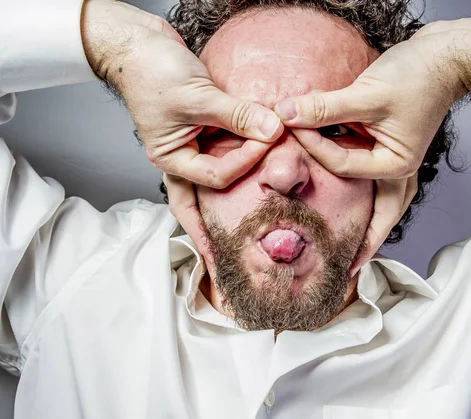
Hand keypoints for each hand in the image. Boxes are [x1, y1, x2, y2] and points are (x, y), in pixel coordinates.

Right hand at [81, 0, 282, 241]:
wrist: (139, 44)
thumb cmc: (153, 70)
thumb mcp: (197, 95)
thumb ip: (238, 115)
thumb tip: (273, 131)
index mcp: (171, 159)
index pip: (216, 176)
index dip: (246, 160)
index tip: (269, 138)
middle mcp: (180, 159)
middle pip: (196, 207)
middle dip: (209, 234)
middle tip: (224, 263)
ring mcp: (189, 147)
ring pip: (210, 183)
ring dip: (224, 203)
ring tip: (238, 233)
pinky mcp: (201, 132)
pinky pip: (221, 153)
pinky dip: (236, 161)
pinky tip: (248, 172)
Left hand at [275, 18, 470, 273]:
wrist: (445, 56)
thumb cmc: (415, 75)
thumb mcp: (368, 93)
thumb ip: (325, 107)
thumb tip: (285, 113)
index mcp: (396, 166)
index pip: (342, 166)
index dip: (313, 146)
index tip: (289, 123)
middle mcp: (400, 171)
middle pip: (380, 219)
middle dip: (364, 244)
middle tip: (347, 270)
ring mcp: (398, 163)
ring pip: (382, 206)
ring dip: (368, 226)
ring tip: (354, 252)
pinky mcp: (392, 150)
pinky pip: (373, 180)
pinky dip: (362, 194)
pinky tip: (351, 203)